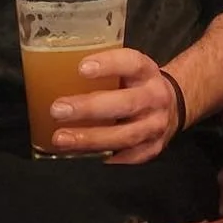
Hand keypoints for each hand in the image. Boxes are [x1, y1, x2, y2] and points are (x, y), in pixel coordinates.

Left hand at [47, 47, 181, 163]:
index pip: (131, 63)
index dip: (108, 64)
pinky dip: (103, 159)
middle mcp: (155, 98)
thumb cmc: (135, 85)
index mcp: (147, 72)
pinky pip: (127, 158)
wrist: (172, 106)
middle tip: (58, 109)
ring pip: (125, 135)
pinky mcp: (152, 149)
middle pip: (125, 103)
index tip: (81, 68)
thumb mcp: (127, 70)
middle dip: (90, 108)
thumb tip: (51, 71)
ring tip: (60, 138)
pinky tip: (81, 158)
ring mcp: (155, 126)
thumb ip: (102, 72)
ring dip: (91, 138)